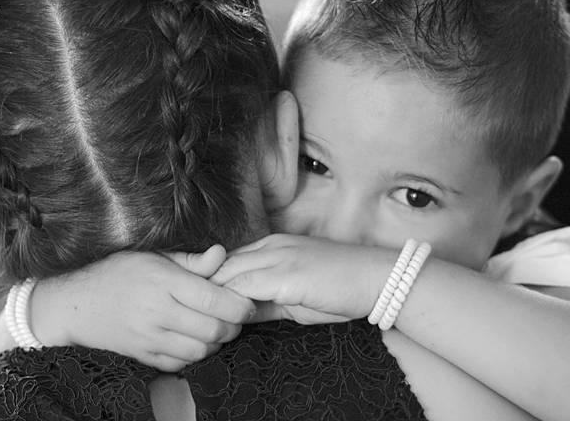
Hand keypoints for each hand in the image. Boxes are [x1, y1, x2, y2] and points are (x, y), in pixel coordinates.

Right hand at [31, 245, 255, 371]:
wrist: (75, 303)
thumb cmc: (117, 272)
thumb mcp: (154, 256)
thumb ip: (191, 261)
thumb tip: (222, 254)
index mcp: (163, 282)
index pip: (214, 299)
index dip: (239, 305)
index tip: (247, 303)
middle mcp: (157, 312)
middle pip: (213, 329)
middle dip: (233, 325)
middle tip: (236, 316)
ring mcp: (149, 338)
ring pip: (200, 351)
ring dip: (216, 342)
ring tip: (216, 327)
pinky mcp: (143, 356)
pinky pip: (180, 365)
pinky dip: (195, 356)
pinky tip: (194, 340)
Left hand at [210, 234, 395, 321]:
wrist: (375, 279)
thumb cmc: (341, 288)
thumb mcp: (295, 295)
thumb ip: (266, 300)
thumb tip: (240, 315)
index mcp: (273, 246)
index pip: (228, 260)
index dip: (212, 283)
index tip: (203, 307)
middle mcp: (271, 246)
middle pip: (221, 265)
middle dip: (205, 290)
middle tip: (195, 317)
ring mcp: (277, 258)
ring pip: (228, 274)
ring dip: (215, 299)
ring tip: (208, 323)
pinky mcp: (284, 275)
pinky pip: (244, 288)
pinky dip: (232, 305)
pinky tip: (230, 322)